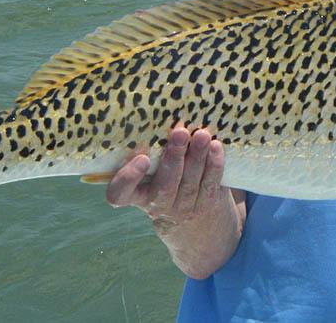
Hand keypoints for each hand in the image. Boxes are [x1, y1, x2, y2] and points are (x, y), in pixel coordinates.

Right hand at [106, 125, 227, 234]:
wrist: (196, 225)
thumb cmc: (165, 184)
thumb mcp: (150, 177)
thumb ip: (151, 153)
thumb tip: (160, 111)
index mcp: (136, 195)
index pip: (119, 194)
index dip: (127, 179)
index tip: (142, 159)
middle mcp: (157, 204)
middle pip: (164, 186)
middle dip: (174, 158)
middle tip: (180, 133)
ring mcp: (183, 208)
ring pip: (190, 183)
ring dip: (197, 156)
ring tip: (201, 135)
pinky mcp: (206, 204)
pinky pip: (210, 184)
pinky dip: (214, 165)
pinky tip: (216, 147)